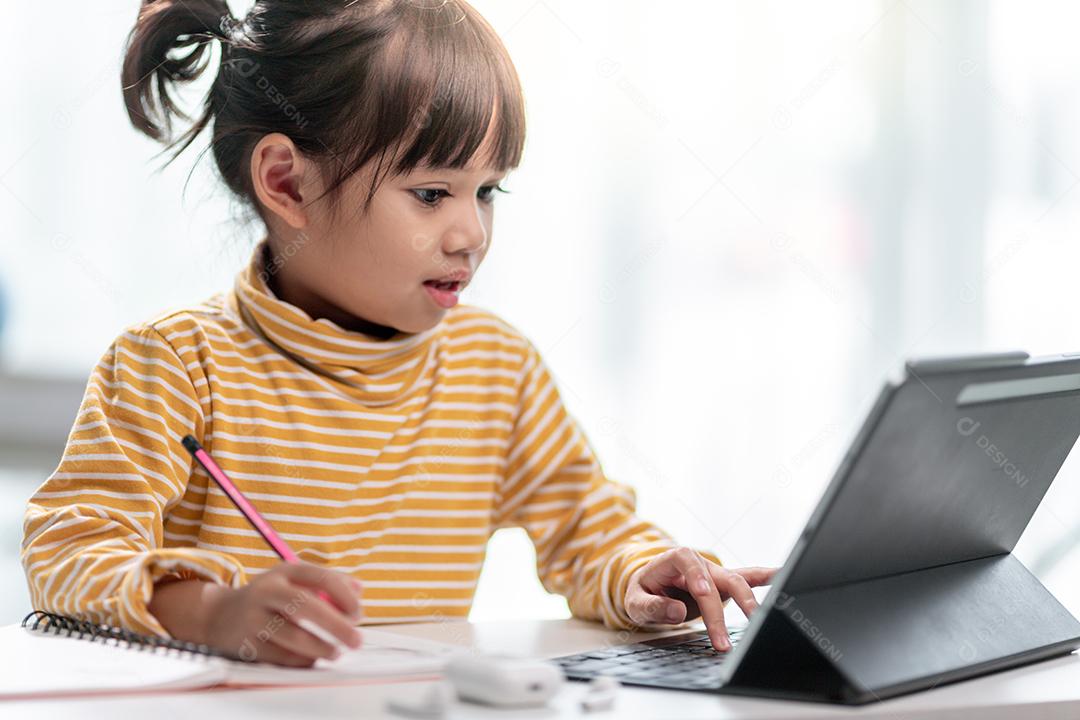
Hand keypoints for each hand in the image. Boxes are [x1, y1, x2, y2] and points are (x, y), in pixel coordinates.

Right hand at [153, 562, 362, 666]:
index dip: (345, 596)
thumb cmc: (270, 598)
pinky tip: (312, 659)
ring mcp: (253, 619)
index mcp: (284, 572)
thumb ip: (327, 582)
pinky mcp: (245, 645)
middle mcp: (266, 592)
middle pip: (306, 606)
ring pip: (294, 636)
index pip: (321, 577)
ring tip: (335, 652)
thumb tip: (359, 589)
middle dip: (337, 625)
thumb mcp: (294, 581)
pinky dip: (302, 660)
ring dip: (321, 647)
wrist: (218, 616)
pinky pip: (281, 656)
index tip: (358, 613)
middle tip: (356, 640)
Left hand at [624, 547, 776, 651]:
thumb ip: (652, 606)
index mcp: (675, 559)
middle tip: (724, 638)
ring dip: (749, 603)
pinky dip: (767, 577)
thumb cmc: (643, 592)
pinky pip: (749, 579)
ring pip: (738, 583)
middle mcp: (700, 563)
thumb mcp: (636, 600)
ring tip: (760, 621)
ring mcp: (715, 574)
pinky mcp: (725, 586)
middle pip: (719, 578)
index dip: (698, 575)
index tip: (704, 593)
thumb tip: (676, 611)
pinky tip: (784, 576)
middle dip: (725, 607)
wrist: (650, 587)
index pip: (687, 560)